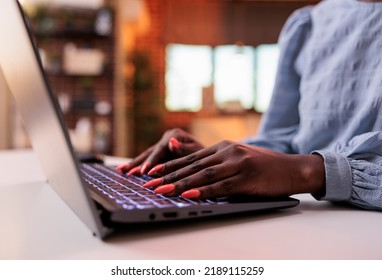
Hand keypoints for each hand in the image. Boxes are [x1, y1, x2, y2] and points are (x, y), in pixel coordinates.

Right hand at [116, 128, 204, 174]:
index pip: (160, 150)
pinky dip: (138, 166)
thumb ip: (184, 149)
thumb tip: (172, 142)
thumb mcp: (198, 153)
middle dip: (137, 163)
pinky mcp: (161, 152)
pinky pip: (148, 160)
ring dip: (133, 164)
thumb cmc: (207, 158)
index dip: (151, 161)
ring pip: (146, 156)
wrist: (210, 159)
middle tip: (126, 172)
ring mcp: (163, 144)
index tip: (144, 171)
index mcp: (175, 134)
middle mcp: (167, 137)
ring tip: (120, 171)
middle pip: (150, 152)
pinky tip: (126, 171)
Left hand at [143, 140, 324, 198]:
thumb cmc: (264, 167)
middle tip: (148, 184)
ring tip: (161, 191)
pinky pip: (221, 185)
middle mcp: (227, 152)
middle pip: (192, 165)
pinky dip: (203, 191)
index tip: (152, 172)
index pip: (191, 158)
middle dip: (168, 176)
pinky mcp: (247, 176)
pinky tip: (189, 195)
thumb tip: (197, 177)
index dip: (170, 165)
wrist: (293, 168)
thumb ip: (219, 164)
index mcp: (223, 148)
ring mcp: (237, 163)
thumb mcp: (239, 160)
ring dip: (180, 183)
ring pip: (203, 174)